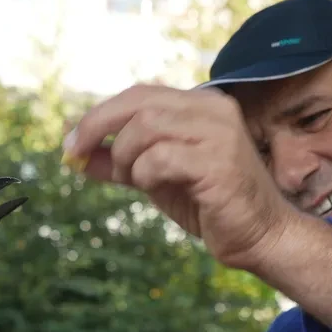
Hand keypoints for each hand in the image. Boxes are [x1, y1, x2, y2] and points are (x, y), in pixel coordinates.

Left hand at [64, 84, 303, 272]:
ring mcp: (219, 133)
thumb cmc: (210, 206)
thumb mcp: (156, 179)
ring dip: (126, 157)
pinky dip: (145, 174)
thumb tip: (76, 156)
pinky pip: (160, 157)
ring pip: (146, 126)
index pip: (140, 94)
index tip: (72, 141)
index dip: (100, 114)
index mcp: (201, 105)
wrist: (259, 238)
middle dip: (98, 127)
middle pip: (138, 102)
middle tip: (77, 154)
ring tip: (135, 180)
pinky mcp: (219, 162)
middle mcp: (213, 109)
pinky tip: (155, 188)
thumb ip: (121, 163)